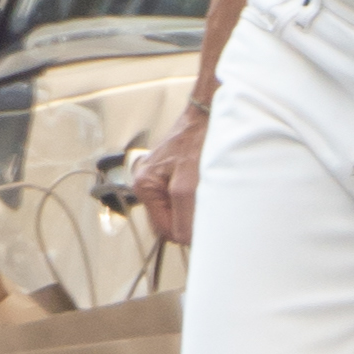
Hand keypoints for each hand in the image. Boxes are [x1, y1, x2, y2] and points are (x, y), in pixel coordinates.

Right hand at [133, 104, 209, 247]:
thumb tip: (185, 241)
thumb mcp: (188, 185)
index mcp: (144, 186)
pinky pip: (185, 197)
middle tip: (209, 204)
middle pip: (171, 221)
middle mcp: (148, 182)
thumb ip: (183, 216)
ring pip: (180, 210)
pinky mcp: (174, 173)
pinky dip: (198, 197)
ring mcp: (160, 178)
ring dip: (195, 207)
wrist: (209, 113)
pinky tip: (207, 183)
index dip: (186, 232)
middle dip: (190, 217)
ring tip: (208, 188)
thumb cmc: (197, 140)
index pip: (164, 230)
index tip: (205, 225)